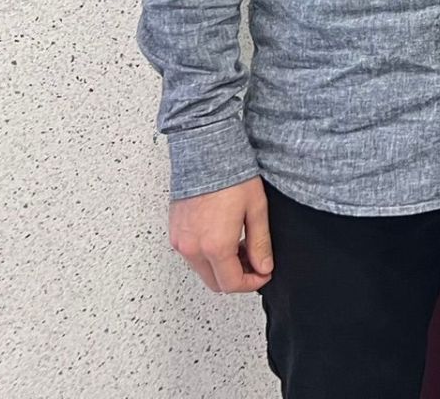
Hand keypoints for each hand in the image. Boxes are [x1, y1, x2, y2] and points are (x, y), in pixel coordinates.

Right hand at [169, 176, 272, 292]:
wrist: (205, 155)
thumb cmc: (231, 177)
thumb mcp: (256, 210)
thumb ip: (260, 244)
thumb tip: (264, 267)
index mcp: (215, 246)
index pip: (231, 284)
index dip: (252, 283)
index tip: (264, 273)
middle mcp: (193, 248)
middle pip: (215, 282)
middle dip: (237, 277)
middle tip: (254, 260)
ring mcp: (180, 241)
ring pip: (202, 270)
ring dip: (222, 267)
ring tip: (240, 245)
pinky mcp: (175, 233)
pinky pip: (191, 256)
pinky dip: (208, 255)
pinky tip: (223, 238)